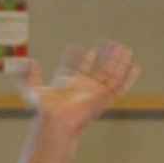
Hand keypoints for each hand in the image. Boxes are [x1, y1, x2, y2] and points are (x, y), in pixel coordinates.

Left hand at [20, 43, 139, 136]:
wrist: (57, 119)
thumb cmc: (46, 109)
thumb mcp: (33, 89)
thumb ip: (30, 76)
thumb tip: (28, 61)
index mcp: (70, 86)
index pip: (77, 69)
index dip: (78, 59)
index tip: (80, 49)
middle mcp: (85, 89)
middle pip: (99, 70)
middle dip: (106, 57)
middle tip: (112, 43)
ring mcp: (96, 93)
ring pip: (111, 75)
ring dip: (119, 61)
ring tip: (125, 48)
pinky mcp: (104, 97)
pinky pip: (120, 86)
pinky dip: (128, 77)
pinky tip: (135, 66)